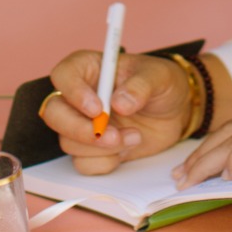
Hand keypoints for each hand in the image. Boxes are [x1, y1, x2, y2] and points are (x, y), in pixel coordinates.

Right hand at [40, 50, 191, 174]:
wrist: (177, 111)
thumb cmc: (163, 83)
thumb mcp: (159, 76)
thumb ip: (141, 86)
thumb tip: (119, 103)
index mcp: (90, 68)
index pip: (64, 75)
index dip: (74, 93)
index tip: (97, 109)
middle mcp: (80, 96)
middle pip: (54, 114)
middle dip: (80, 129)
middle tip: (112, 136)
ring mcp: (83, 124)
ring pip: (68, 142)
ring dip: (102, 147)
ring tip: (135, 136)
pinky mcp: (92, 149)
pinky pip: (83, 163)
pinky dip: (106, 162)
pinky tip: (127, 147)